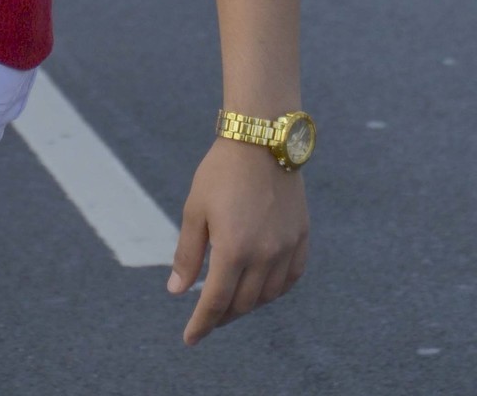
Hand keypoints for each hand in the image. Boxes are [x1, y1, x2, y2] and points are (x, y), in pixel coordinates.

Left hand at [168, 138, 308, 345]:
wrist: (262, 139)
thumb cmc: (221, 171)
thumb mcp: (194, 209)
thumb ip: (188, 254)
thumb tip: (177, 292)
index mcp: (234, 249)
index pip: (215, 302)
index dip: (201, 324)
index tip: (190, 339)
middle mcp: (264, 256)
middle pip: (242, 304)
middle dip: (222, 316)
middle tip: (207, 318)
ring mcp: (287, 248)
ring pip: (267, 296)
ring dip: (247, 305)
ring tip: (231, 302)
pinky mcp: (301, 237)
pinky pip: (290, 279)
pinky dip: (274, 291)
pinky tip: (262, 289)